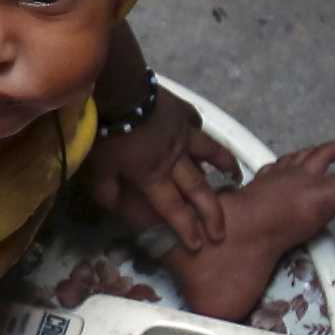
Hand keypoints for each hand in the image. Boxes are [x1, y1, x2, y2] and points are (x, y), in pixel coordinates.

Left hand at [82, 89, 234, 250]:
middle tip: (222, 231)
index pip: (173, 209)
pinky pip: (196, 122)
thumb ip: (107, 191)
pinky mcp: (182, 111)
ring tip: (236, 177)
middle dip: (211, 213)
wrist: (119, 90)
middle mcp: (175, 159)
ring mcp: (183, 133)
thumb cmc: (107, 131)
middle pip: (198, 189)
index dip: (186, 228)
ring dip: (224, 166)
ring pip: (210, 153)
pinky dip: (199, 130)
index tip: (199, 244)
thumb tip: (114, 207)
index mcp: (153, 175)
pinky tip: (201, 132)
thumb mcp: (98, 168)